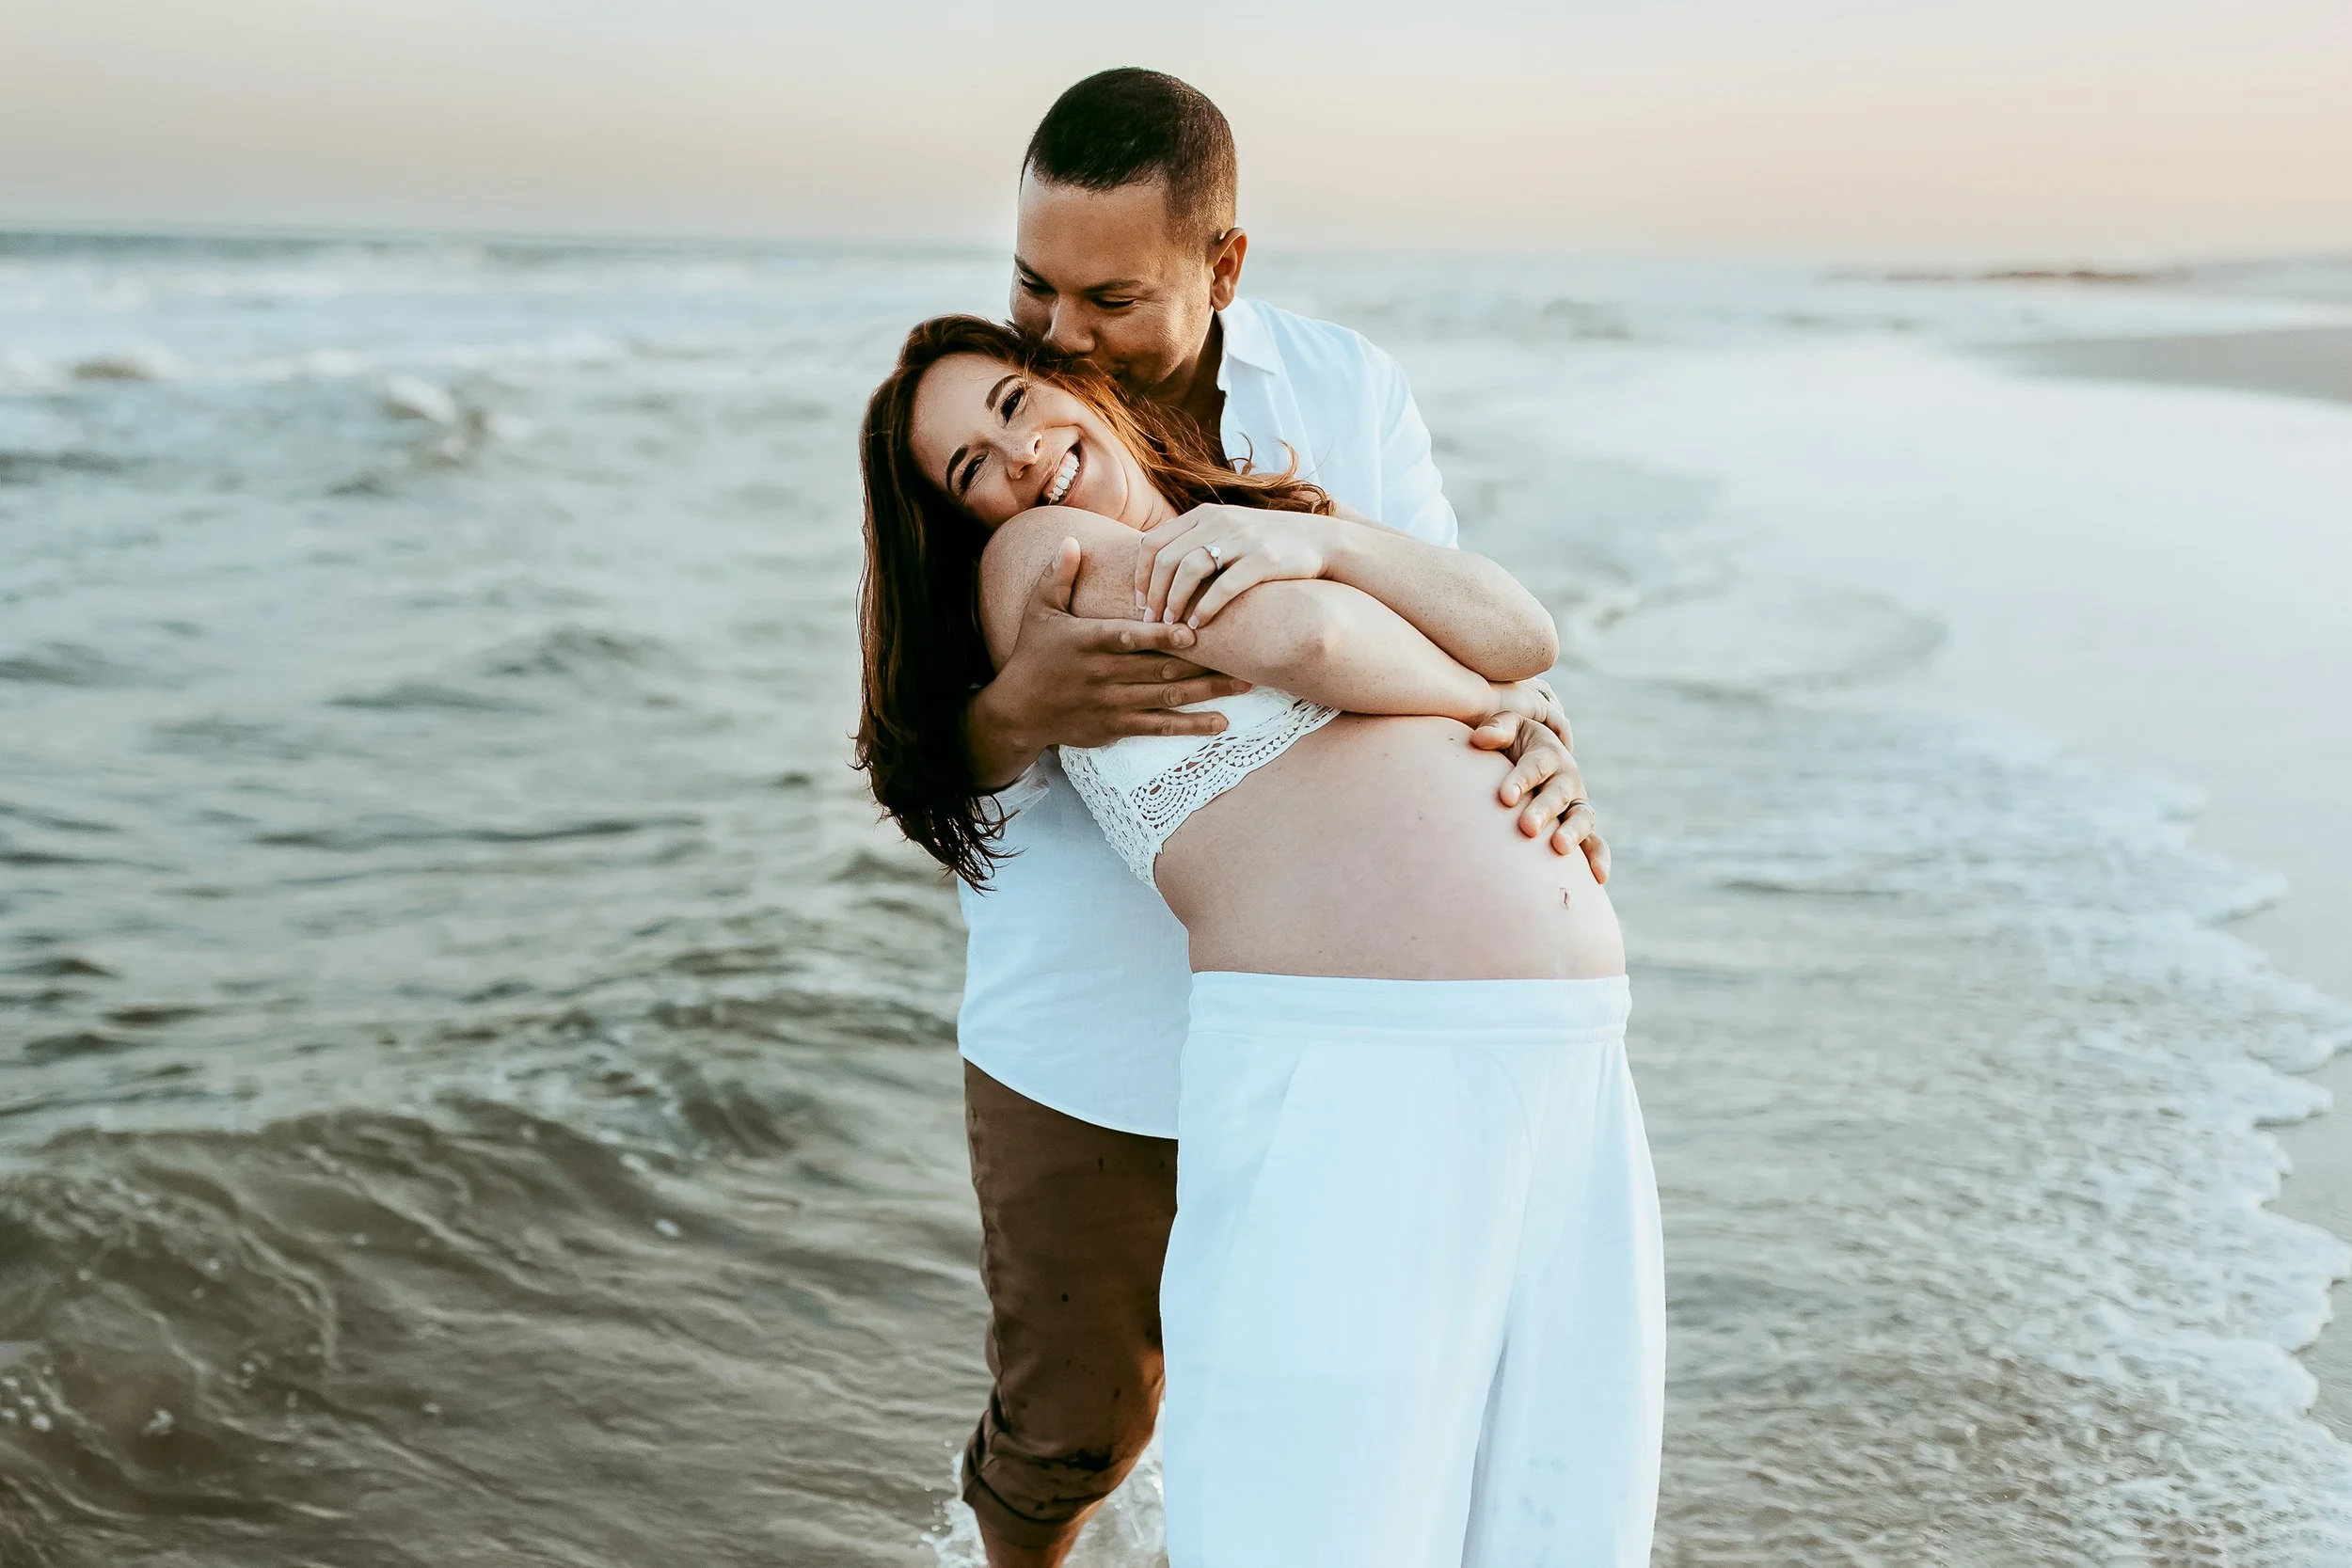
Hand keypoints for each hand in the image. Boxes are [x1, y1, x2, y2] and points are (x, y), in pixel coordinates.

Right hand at [968, 539, 1252, 787]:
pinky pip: (1159, 726)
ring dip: (1209, 691)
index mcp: (1089, 641)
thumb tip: (1071, 540)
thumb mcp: (1039, 610)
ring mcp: (1113, 703)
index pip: (1130, 637)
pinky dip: (1191, 725)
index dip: (1162, 637)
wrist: (1017, 710)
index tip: (1193, 632)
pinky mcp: (1117, 726)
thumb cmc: (1032, 653)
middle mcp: (1104, 674)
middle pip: (1161, 667)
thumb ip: (1059, 576)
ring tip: (1246, 683)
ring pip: (1168, 696)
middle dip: (1204, 661)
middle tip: (1244, 651)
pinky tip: (1221, 723)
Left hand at [1135, 503, 1347, 627]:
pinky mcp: (1264, 560)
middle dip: (1152, 594)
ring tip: (1170, 624)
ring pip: (1190, 570)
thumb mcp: (1228, 530)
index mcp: (1204, 515)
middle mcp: (1220, 522)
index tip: (1138, 601)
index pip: (1153, 542)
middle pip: (1167, 558)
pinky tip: (1198, 626)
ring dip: (1174, 602)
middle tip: (1149, 620)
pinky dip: (1205, 609)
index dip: (1140, 574)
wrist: (1320, 540)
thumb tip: (1156, 566)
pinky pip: (1224, 587)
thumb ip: (1195, 540)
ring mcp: (1242, 540)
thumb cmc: (1266, 542)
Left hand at [1468, 678, 1608, 880]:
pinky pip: (1595, 843)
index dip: (1522, 779)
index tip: (1505, 797)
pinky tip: (1598, 878)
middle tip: (1527, 827)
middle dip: (1544, 809)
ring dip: (1573, 833)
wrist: (1530, 758)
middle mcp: (1566, 778)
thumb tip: (1480, 738)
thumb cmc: (1512, 743)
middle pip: (1558, 793)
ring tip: (1559, 848)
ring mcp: (1575, 804)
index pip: (1536, 765)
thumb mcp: (1507, 728)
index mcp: (1548, 753)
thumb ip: (1497, 728)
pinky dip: (1599, 858)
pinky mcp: (1580, 828)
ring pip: (1582, 817)